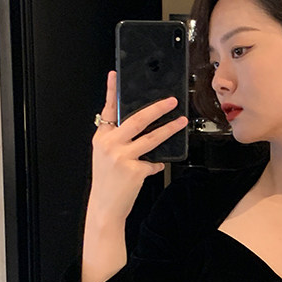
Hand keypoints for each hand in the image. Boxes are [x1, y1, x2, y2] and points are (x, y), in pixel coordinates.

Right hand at [88, 69, 186, 220]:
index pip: (109, 110)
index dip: (112, 91)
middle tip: (171, 101)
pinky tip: (154, 167)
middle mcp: (110, 144)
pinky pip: (153, 162)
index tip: (115, 75)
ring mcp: (122, 157)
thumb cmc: (107, 181)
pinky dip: (155, 164)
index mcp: (102, 137)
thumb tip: (141, 128)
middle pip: (136, 120)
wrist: (104, 206)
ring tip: (180, 122)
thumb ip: (118, 140)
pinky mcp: (135, 170)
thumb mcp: (105, 155)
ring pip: (151, 138)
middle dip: (156, 108)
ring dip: (169, 129)